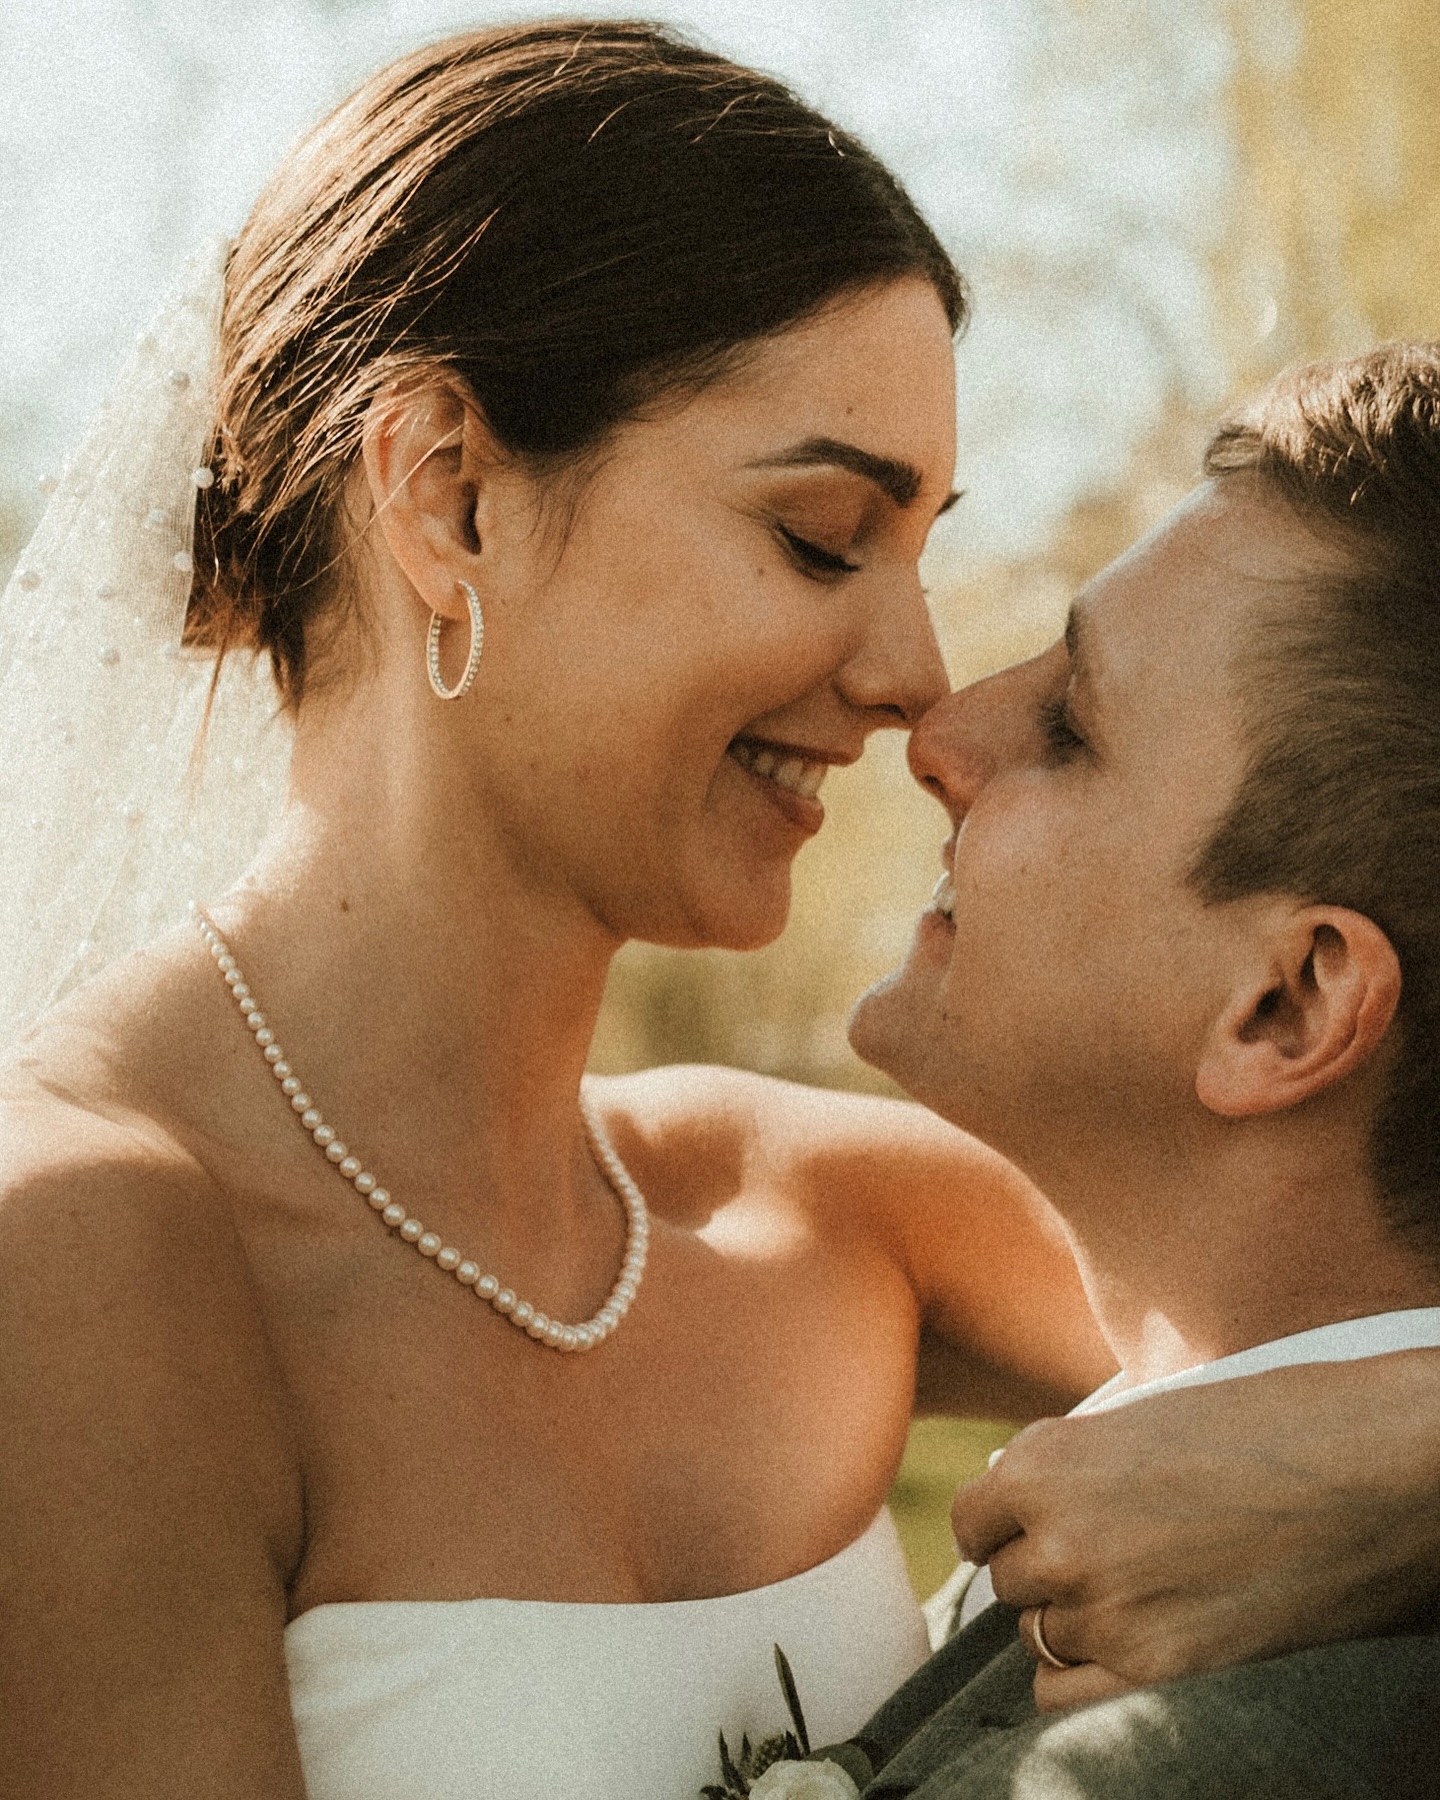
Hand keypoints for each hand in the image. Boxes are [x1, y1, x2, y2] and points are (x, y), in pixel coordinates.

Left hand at [951, 1351, 1439, 1710]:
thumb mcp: (1144, 1418)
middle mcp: (1057, 1539)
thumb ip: (1070, 1460)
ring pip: (1038, 1633)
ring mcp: (1105, 1611)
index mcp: (1045, 1461)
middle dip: (1042, 1562)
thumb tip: (1013, 1484)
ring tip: (1132, 1585)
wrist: (1378, 1473)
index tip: (1027, 1520)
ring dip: (1070, 1613)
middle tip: (1105, 1546)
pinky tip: (1116, 1644)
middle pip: (1006, 1579)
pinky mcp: (1157, 1668)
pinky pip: (1061, 1693)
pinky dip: (1078, 1674)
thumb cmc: (1271, 1422)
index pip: (972, 1518)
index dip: (1002, 1518)